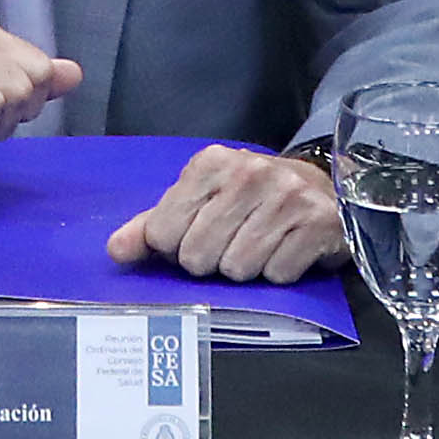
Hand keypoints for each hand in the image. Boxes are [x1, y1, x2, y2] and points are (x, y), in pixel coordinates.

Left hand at [106, 146, 340, 283]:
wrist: (322, 187)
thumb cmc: (249, 198)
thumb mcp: (198, 200)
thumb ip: (152, 225)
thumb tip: (116, 251)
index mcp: (209, 163)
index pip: (163, 233)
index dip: (176, 246)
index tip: (198, 234)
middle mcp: (248, 173)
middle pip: (197, 257)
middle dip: (211, 261)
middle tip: (232, 242)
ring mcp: (287, 196)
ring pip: (237, 269)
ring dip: (247, 269)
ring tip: (261, 244)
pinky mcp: (318, 222)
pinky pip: (277, 275)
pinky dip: (280, 272)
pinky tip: (287, 249)